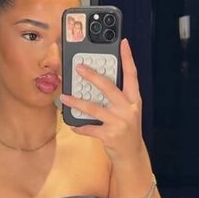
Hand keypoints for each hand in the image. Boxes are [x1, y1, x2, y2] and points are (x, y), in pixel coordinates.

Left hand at [59, 38, 142, 164]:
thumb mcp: (128, 111)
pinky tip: (72, 124)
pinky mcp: (109, 135)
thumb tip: (98, 81)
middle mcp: (128, 109)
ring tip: (64, 97)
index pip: (132, 75)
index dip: (128, 58)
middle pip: (109, 88)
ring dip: (76, 102)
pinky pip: (90, 128)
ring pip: (94, 108)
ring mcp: (119, 122)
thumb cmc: (126, 129)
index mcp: (134, 100)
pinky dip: (79, 126)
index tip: (123, 43)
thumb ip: (119, 97)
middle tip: (80, 68)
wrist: (132, 154)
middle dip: (93, 76)